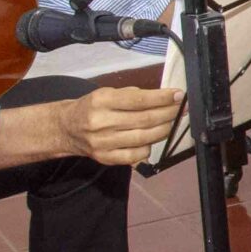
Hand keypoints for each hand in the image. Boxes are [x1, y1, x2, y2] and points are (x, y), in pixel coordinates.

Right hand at [53, 86, 185, 166]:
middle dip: (169, 114)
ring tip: (174, 121)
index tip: (179, 96)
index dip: (162, 98)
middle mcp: (101, 122)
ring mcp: (103, 143)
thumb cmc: (93, 107)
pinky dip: (150, 147)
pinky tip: (154, 139)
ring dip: (165, 129)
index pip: (139, 100)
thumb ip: (132, 95)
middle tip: (183, 108)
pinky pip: (136, 155)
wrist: (67, 128)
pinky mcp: (106, 158)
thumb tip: (163, 98)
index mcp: (102, 101)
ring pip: (144, 138)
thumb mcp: (107, 93)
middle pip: (145, 120)